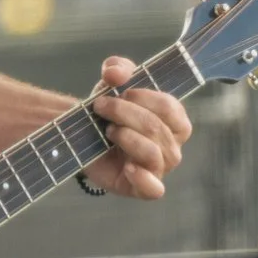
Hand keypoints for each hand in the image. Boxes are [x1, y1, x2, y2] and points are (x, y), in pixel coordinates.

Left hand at [81, 55, 192, 198]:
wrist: (82, 138)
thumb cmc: (107, 112)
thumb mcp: (110, 84)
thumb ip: (117, 68)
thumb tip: (116, 73)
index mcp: (174, 121)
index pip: (170, 108)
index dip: (143, 98)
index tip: (119, 92)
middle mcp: (172, 146)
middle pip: (157, 128)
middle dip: (124, 114)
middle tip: (101, 107)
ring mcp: (159, 169)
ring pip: (153, 153)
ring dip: (125, 137)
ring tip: (108, 132)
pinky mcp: (141, 188)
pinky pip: (154, 189)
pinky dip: (142, 178)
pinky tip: (127, 167)